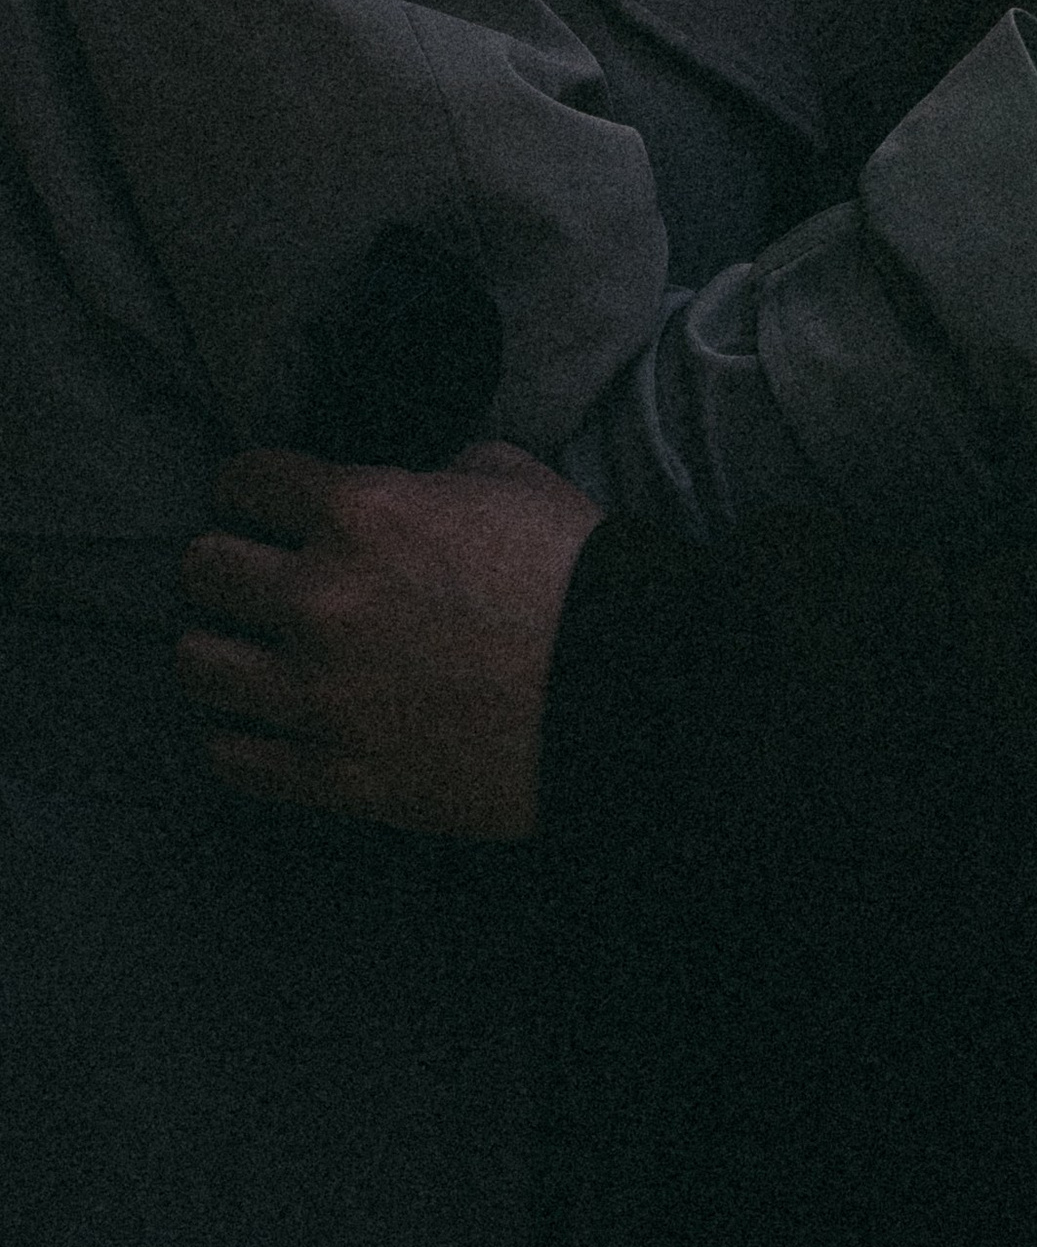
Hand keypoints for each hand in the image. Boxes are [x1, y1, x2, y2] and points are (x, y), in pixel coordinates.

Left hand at [173, 443, 601, 840]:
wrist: (630, 694)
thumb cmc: (579, 576)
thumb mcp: (511, 476)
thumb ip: (430, 471)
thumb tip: (398, 483)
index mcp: (363, 511)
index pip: (241, 482)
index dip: (253, 489)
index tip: (265, 505)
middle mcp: (321, 598)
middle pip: (199, 568)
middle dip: (229, 564)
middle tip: (261, 578)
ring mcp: (321, 695)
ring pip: (195, 664)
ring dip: (224, 649)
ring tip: (258, 652)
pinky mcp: (336, 776)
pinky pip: (230, 756)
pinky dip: (243, 735)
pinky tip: (274, 720)